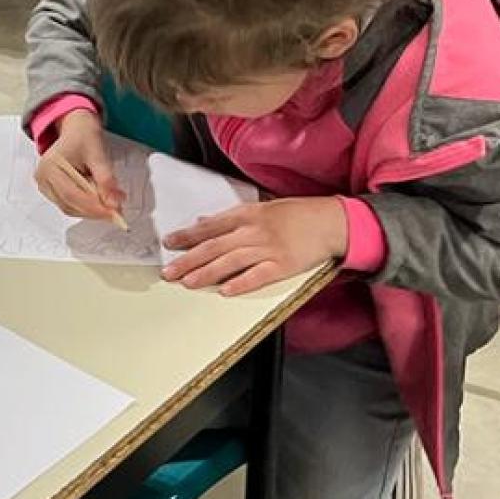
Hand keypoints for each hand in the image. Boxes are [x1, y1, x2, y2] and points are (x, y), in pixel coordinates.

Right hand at [34, 109, 126, 223]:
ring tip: (109, 202)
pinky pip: (68, 205)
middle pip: (69, 204)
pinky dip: (85, 206)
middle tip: (116, 210)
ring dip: (91, 210)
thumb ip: (106, 179)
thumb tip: (113, 203)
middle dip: (95, 210)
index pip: (72, 194)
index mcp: (50, 165)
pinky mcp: (50, 191)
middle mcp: (42, 178)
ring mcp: (44, 186)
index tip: (113, 212)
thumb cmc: (84, 137)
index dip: (94, 207)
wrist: (76, 130)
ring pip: (69, 208)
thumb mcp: (98, 154)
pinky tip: (98, 199)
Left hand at [163, 196, 347, 295]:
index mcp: (247, 214)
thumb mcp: (262, 207)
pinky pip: (258, 276)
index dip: (187, 235)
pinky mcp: (284, 265)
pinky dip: (241, 283)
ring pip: (230, 262)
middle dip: (188, 259)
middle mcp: (254, 231)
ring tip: (187, 282)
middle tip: (169, 271)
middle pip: (214, 246)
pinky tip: (225, 291)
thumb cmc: (297, 214)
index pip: (210, 227)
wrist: (330, 221)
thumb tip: (204, 221)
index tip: (168, 243)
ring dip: (207, 273)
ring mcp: (269, 248)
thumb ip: (232, 217)